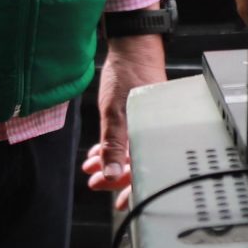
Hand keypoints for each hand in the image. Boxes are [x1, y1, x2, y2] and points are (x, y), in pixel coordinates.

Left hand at [85, 33, 166, 197]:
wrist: (132, 45)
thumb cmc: (128, 73)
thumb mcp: (114, 111)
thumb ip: (113, 145)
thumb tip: (111, 175)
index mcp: (154, 132)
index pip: (146, 169)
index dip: (131, 187)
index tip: (118, 202)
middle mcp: (156, 130)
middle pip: (139, 163)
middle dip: (114, 175)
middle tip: (95, 183)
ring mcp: (149, 122)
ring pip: (131, 151)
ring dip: (109, 161)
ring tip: (91, 166)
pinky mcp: (142, 115)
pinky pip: (129, 138)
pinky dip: (113, 147)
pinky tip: (98, 152)